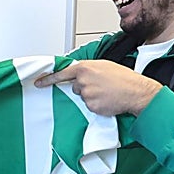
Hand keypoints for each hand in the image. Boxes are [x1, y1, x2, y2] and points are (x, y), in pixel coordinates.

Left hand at [34, 59, 161, 115]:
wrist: (135, 91)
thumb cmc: (123, 78)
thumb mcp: (103, 66)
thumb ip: (88, 69)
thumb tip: (79, 75)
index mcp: (84, 68)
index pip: (61, 74)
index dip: (48, 79)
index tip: (38, 83)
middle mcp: (82, 80)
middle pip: (75, 87)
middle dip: (85, 87)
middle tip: (102, 86)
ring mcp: (86, 94)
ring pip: (83, 97)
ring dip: (92, 96)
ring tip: (107, 93)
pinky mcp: (91, 106)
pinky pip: (89, 107)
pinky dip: (97, 105)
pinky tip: (108, 100)